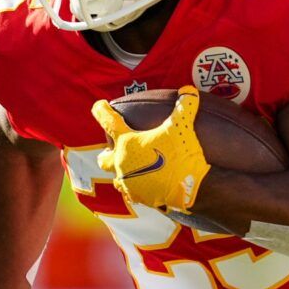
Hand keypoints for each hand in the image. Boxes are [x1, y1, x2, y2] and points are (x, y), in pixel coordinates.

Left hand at [91, 85, 210, 213]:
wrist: (189, 189)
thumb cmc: (180, 155)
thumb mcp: (183, 127)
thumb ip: (184, 107)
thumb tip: (189, 90)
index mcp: (127, 144)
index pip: (109, 122)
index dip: (101, 112)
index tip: (98, 106)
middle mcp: (122, 164)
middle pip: (104, 159)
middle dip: (106, 154)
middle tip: (113, 149)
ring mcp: (129, 183)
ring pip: (117, 179)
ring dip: (121, 173)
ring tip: (132, 169)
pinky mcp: (139, 198)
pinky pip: (132, 192)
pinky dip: (137, 187)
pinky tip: (146, 185)